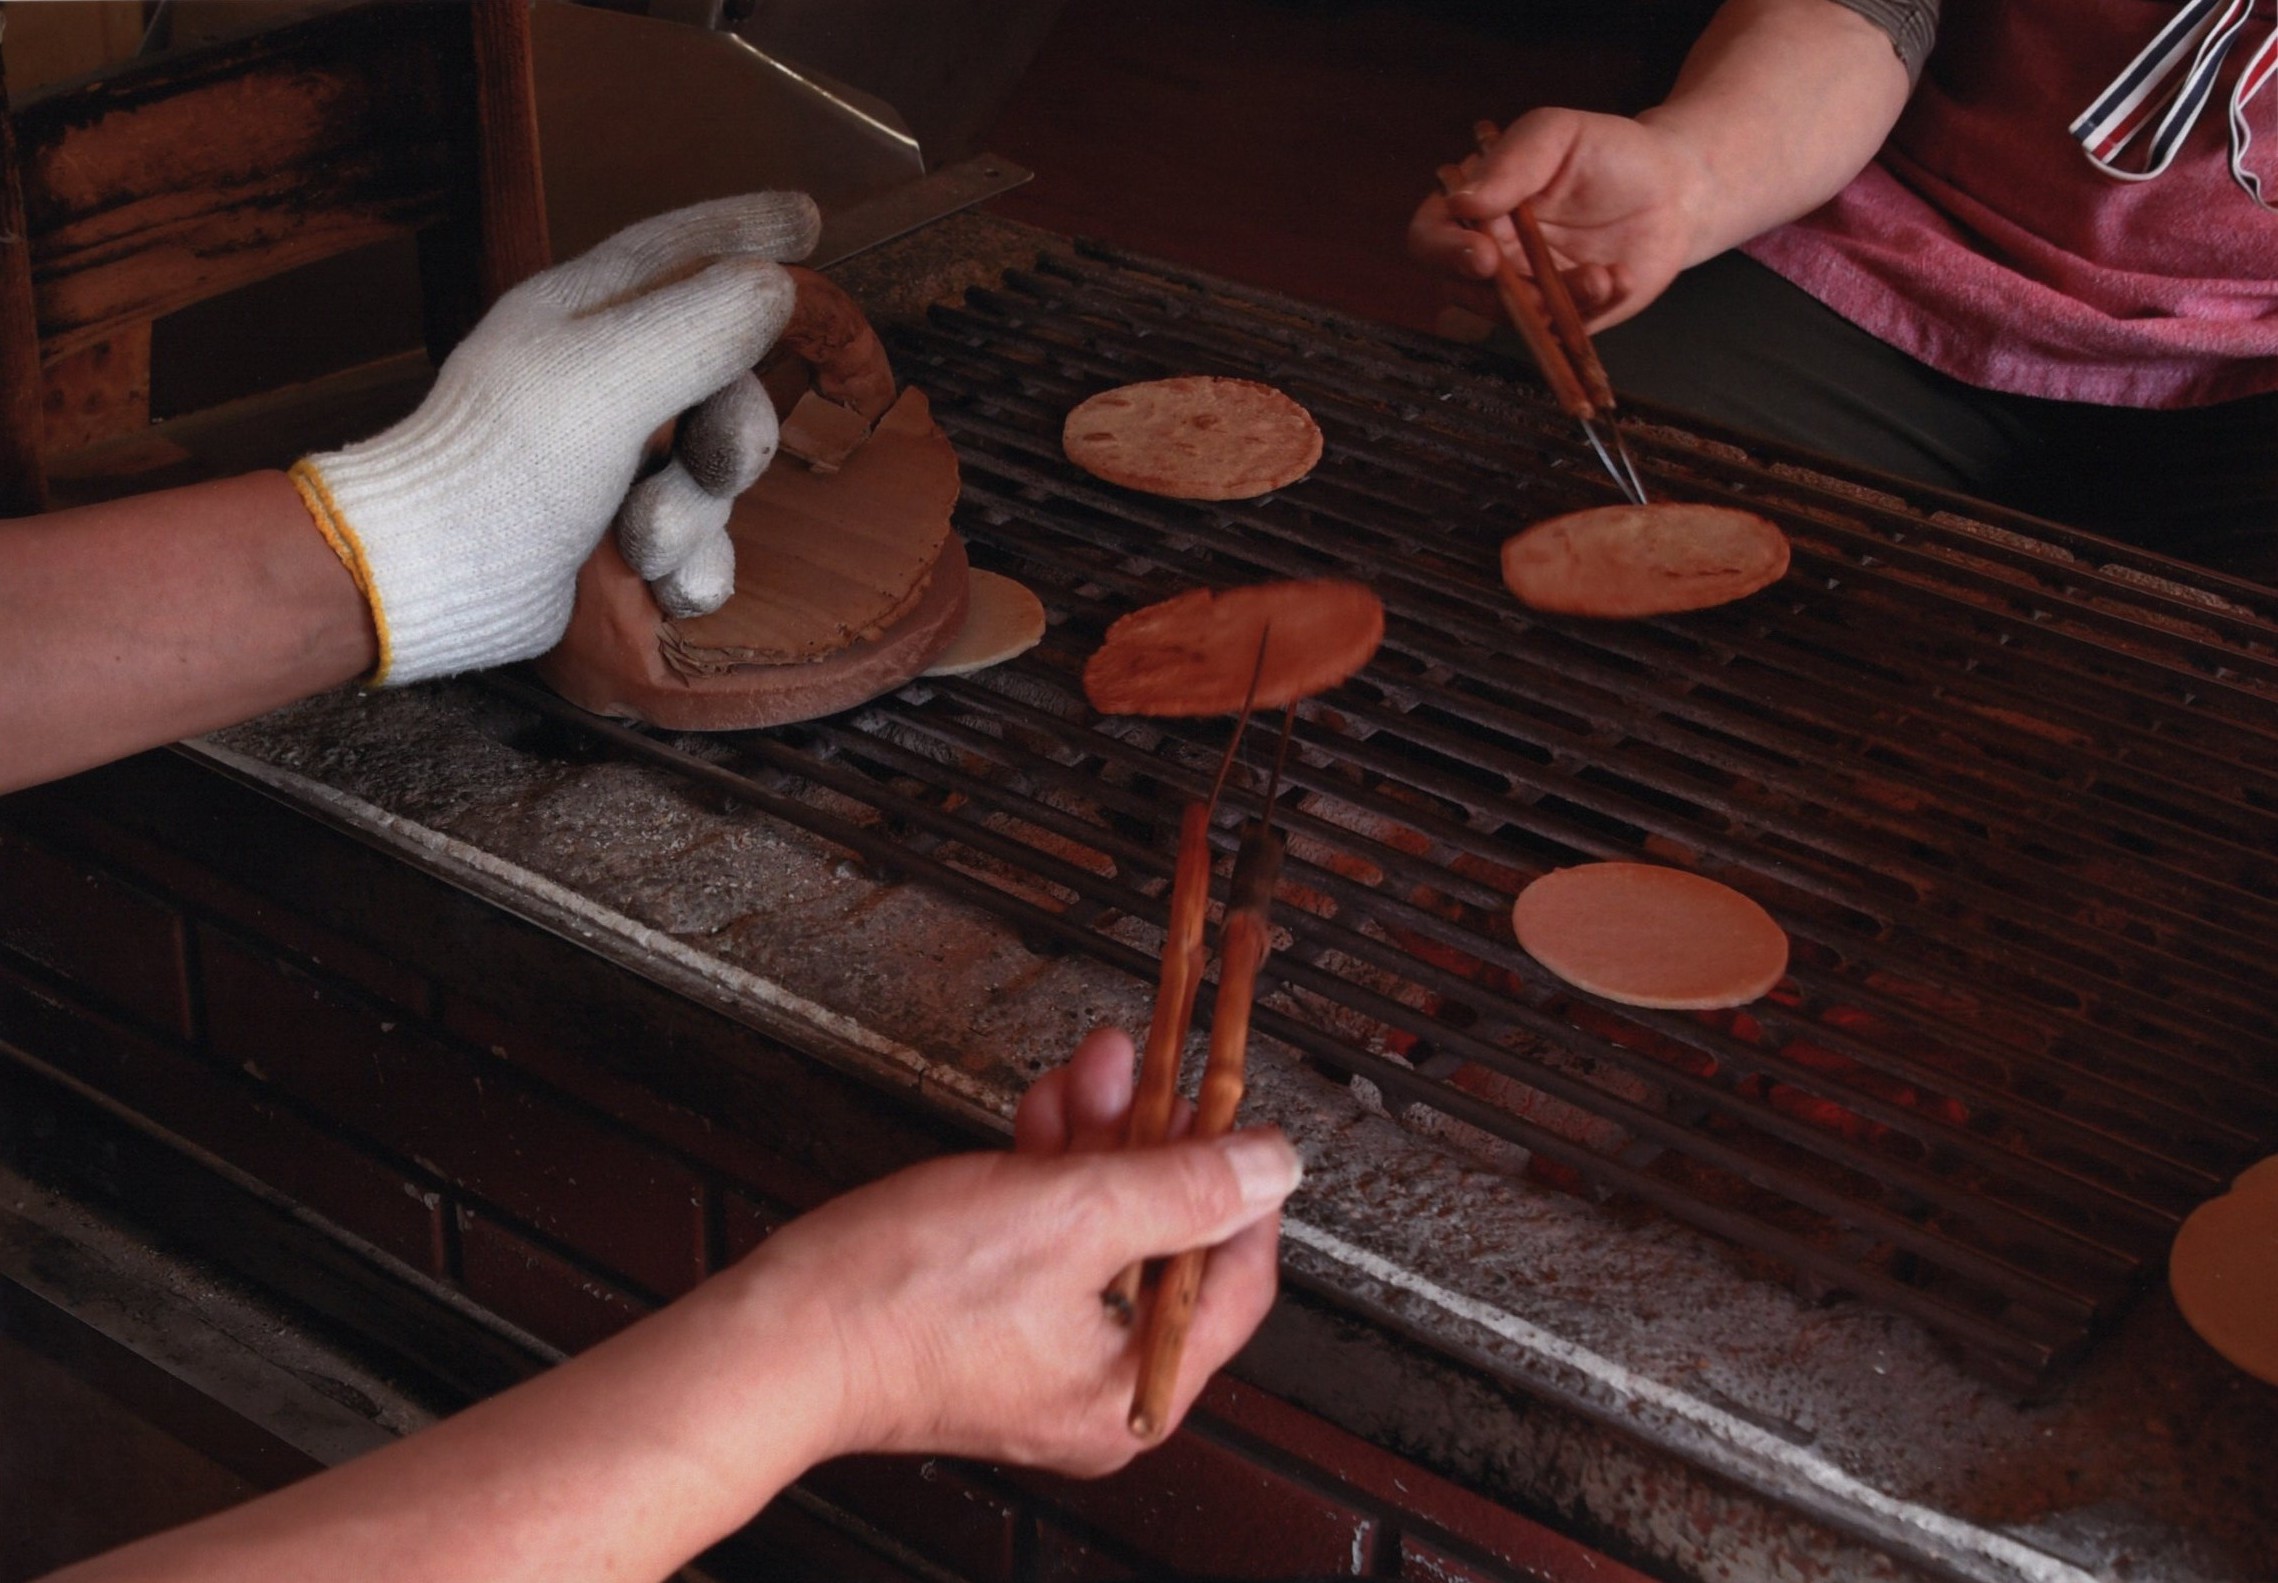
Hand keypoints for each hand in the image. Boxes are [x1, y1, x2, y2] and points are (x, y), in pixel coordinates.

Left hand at [292, 192, 819, 685]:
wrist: (437, 584)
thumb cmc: (508, 463)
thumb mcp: (611, 374)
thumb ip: (701, 325)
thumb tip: (777, 285)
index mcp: (586, 315)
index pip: (679, 251)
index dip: (745, 228)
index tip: (808, 220)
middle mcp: (600, 379)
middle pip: (723, 381)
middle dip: (733, 433)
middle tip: (719, 463)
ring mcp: (607, 462)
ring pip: (712, 474)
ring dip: (693, 517)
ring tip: (641, 541)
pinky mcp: (611, 535)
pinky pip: (697, 545)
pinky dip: (689, 569)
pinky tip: (663, 586)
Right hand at [740, 1028, 1294, 1474]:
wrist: (775, 1336)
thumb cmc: (903, 1301)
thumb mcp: (1071, 1213)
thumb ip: (1184, 1185)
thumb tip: (1273, 1167)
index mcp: (1136, 1391)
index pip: (1235, 1279)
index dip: (1241, 1184)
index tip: (1234, 1114)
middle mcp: (1097, 1389)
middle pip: (1165, 1244)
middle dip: (1153, 1140)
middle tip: (1153, 1069)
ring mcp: (1041, 1357)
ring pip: (1103, 1228)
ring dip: (1100, 1139)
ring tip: (1096, 1066)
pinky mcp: (991, 1324)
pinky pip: (1048, 1239)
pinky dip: (1051, 1172)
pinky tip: (1047, 1111)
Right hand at [1407, 107, 1712, 332]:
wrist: (1673, 188)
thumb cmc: (1609, 152)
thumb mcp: (1558, 135)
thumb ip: (1511, 163)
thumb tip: (1460, 201)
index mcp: (1475, 208)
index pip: (1430, 237)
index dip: (1445, 253)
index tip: (1485, 257)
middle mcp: (1490, 254)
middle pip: (1460, 291)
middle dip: (1501, 297)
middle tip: (1543, 289)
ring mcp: (1524, 291)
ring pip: (1514, 318)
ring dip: (1556, 304)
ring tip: (1603, 276)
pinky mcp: (1561, 318)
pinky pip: (1561, 332)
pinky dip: (1591, 310)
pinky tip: (1618, 278)